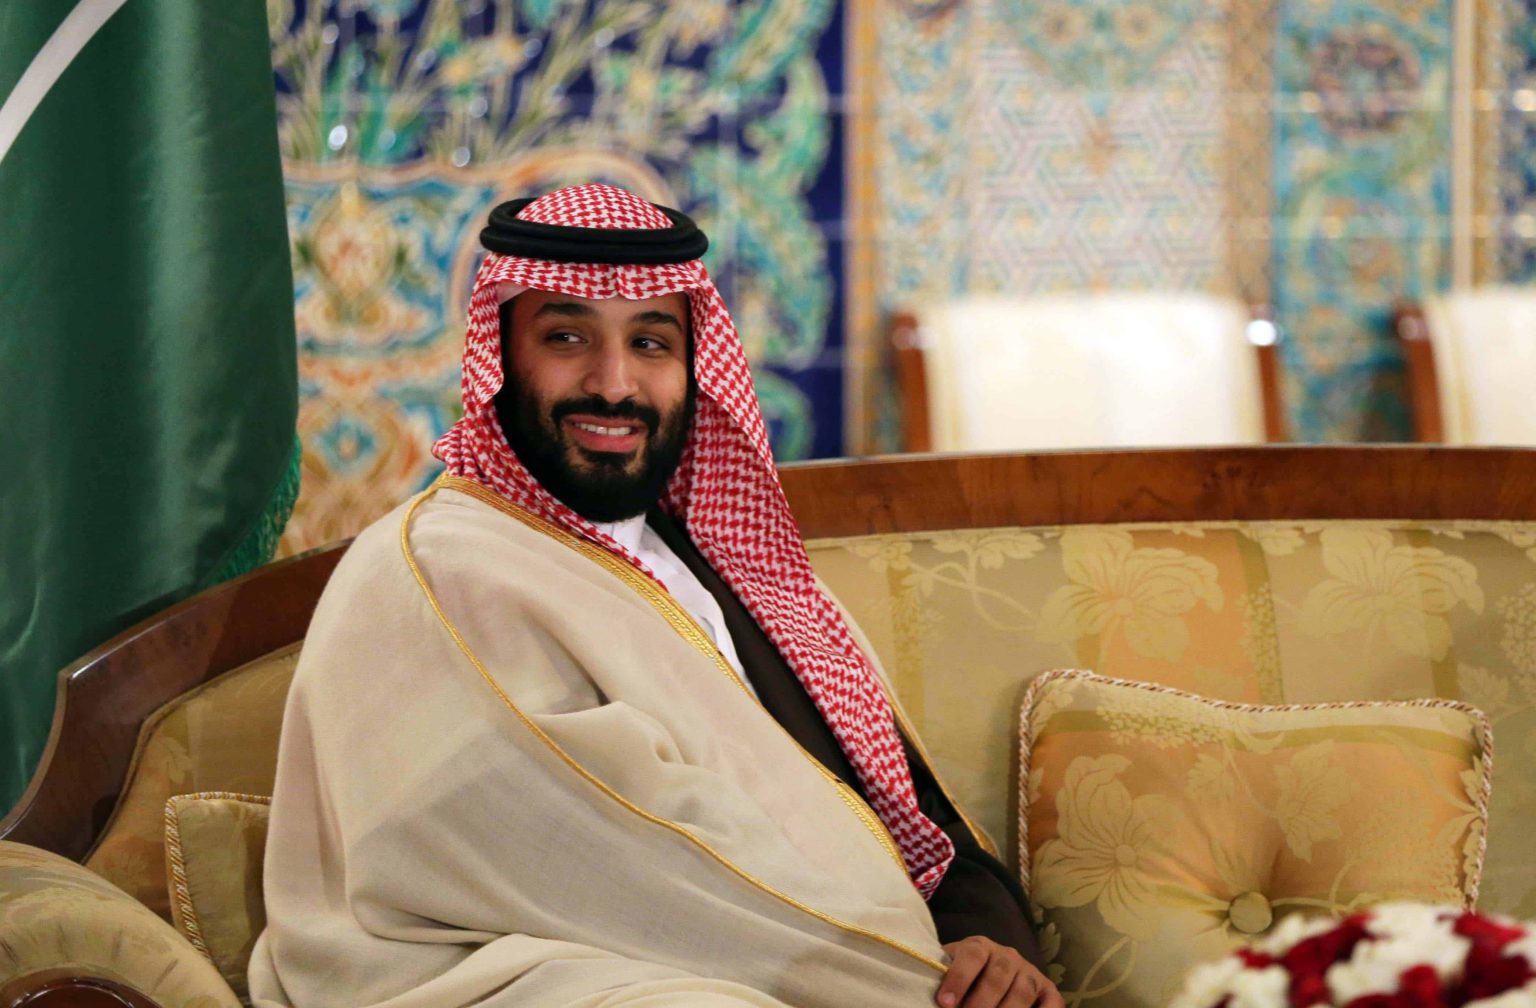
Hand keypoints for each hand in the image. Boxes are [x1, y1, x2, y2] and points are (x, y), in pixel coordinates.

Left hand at [935, 936, 1062, 1007]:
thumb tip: (932, 1000)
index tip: (944, 1003)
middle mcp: (1008, 956)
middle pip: (998, 975)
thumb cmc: (964, 979)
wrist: (989, 973)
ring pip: (1022, 990)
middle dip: (982, 1002)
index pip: (972, 955)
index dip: (958, 978)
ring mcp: (1029, 972)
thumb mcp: (950, 973)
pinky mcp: (1048, 989)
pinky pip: (1052, 1002)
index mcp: (980, 946)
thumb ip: (943, 981)